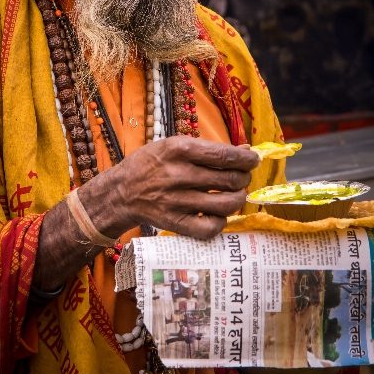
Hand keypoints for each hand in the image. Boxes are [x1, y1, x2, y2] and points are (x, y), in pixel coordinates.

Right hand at [79, 136, 259, 239]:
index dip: (246, 159)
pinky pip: (210, 227)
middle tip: (241, 178)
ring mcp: (177, 201)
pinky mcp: (175, 223)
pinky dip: (221, 222)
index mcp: (179, 150)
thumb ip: (209, 149)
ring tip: (233, 195)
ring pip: (226, 205)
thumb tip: (245, 150)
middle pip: (230, 180)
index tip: (253, 159)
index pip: (225, 155)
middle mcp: (179, 175)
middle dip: (243, 178)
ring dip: (237, 200)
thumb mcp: (174, 145)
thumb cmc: (151, 164)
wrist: (121, 191)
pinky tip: (217, 214)